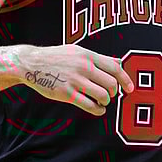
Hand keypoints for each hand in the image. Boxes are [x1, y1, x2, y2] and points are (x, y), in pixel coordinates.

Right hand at [18, 45, 134, 115]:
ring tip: (102, 102)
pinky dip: (97, 110)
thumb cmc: (56, 57)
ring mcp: (74, 80)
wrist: (31, 63)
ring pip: (102, 95)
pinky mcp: (66, 93)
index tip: (130, 88)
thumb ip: (98, 58)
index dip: (125, 79)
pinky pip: (88, 105)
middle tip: (110, 95)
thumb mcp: (77, 51)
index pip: (114, 68)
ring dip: (105, 101)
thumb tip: (118, 62)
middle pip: (111, 83)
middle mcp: (83, 66)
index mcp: (87, 55)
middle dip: (114, 92)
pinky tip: (97, 109)